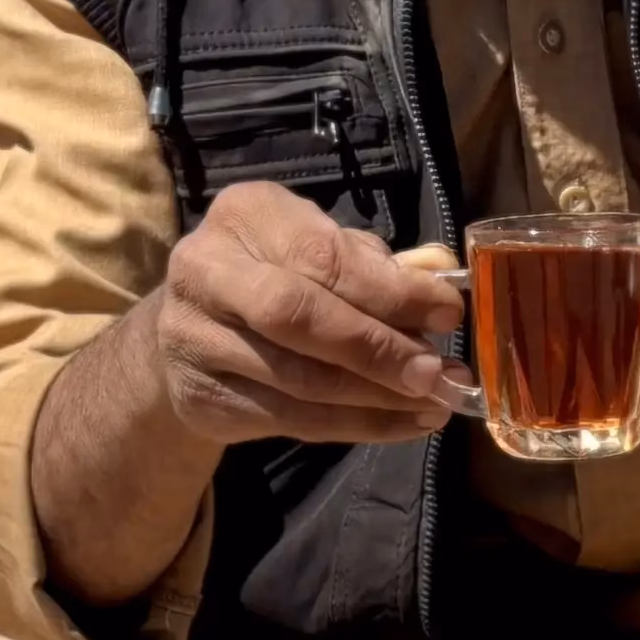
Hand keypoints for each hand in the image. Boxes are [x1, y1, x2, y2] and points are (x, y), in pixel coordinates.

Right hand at [132, 180, 467, 447]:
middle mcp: (206, 269)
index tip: (447, 313)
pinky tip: (401, 424)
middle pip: (296, 314)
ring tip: (433, 403)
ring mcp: (193, 337)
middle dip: (376, 347)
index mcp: (246, 214)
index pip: (322, 255)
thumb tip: (442, 270)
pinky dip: (355, 426)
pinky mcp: (200, 397)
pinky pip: (289, 420)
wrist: (192, 334)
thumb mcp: (323, 250)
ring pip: (297, 378)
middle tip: (435, 373)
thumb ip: (379, 263)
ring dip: (376, 397)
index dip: (389, 290)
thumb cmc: (276, 277)